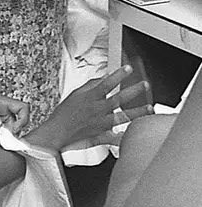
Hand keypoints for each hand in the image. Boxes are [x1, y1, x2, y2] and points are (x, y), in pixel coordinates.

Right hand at [33, 65, 152, 151]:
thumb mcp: (76, 94)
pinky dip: (126, 137)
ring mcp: (101, 124)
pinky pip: (116, 138)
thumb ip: (91, 85)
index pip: (107, 83)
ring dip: (138, 113)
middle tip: (145, 85)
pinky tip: (137, 135)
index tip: (128, 68)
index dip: (118, 75)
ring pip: (123, 118)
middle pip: (119, 99)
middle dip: (134, 91)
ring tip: (149, 109)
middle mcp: (98, 110)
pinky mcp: (101, 136)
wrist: (56, 134)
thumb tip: (104, 78)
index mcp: (90, 98)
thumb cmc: (64, 114)